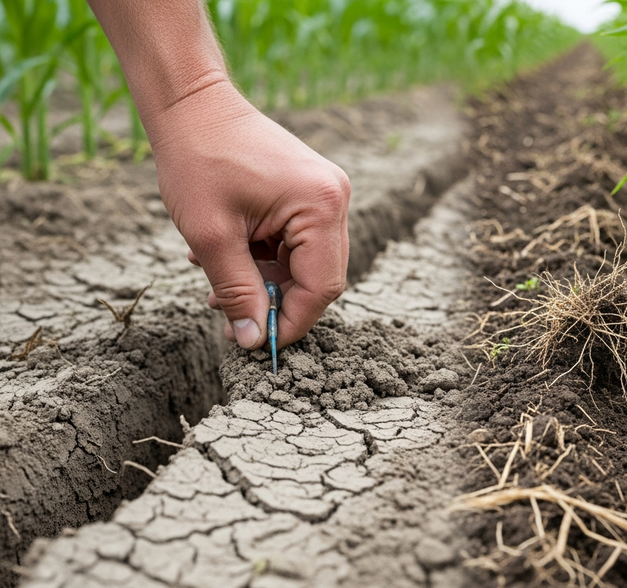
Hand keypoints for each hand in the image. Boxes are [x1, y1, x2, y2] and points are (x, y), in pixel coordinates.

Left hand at [149, 80, 349, 348]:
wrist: (192, 103)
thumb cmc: (198, 159)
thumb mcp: (211, 236)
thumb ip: (236, 292)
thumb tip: (251, 341)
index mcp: (320, 205)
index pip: (321, 286)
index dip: (291, 322)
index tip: (256, 344)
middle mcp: (334, 198)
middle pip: (319, 276)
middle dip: (277, 302)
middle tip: (232, 318)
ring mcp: (326, 193)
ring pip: (307, 262)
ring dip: (267, 281)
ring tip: (218, 284)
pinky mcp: (311, 192)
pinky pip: (298, 242)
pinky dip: (266, 259)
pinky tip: (230, 255)